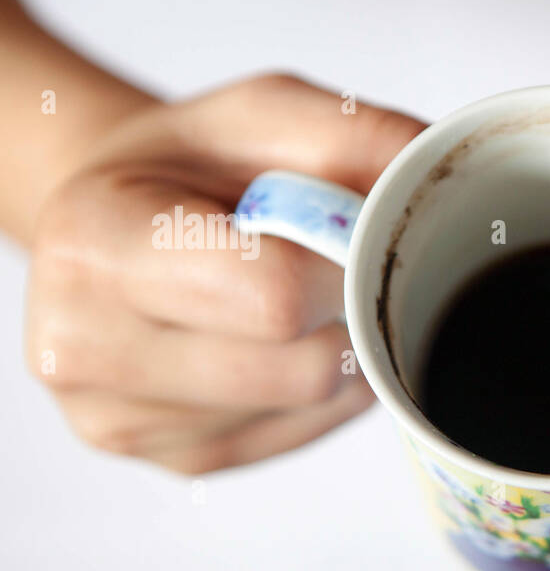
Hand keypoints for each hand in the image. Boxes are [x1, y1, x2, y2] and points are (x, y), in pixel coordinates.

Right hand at [24, 74, 424, 471]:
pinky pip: (300, 434)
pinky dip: (320, 391)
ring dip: (341, 352)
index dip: (343, 267)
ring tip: (302, 299)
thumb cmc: (190, 167)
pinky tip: (283, 341)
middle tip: (333, 268)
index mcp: (95, 241)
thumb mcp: (264, 113)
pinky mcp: (174, 457)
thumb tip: (444, 182)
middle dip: (347, 313)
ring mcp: (123, 421)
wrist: (114, 220)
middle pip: (302, 369)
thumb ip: (358, 137)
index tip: (351, 235)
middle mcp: (84, 346)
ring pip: (311, 406)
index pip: (272, 294)